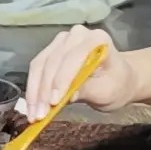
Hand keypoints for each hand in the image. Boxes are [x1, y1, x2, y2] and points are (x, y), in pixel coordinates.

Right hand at [14, 27, 133, 123]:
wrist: (119, 78)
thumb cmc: (116, 85)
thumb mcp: (106, 92)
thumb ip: (87, 91)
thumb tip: (66, 96)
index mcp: (96, 39)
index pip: (73, 58)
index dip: (61, 80)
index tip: (54, 102)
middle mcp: (77, 34)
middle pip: (53, 61)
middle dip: (44, 90)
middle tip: (39, 115)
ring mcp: (62, 40)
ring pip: (40, 64)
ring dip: (34, 91)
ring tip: (33, 114)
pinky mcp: (52, 49)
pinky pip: (38, 67)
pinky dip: (34, 87)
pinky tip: (32, 105)